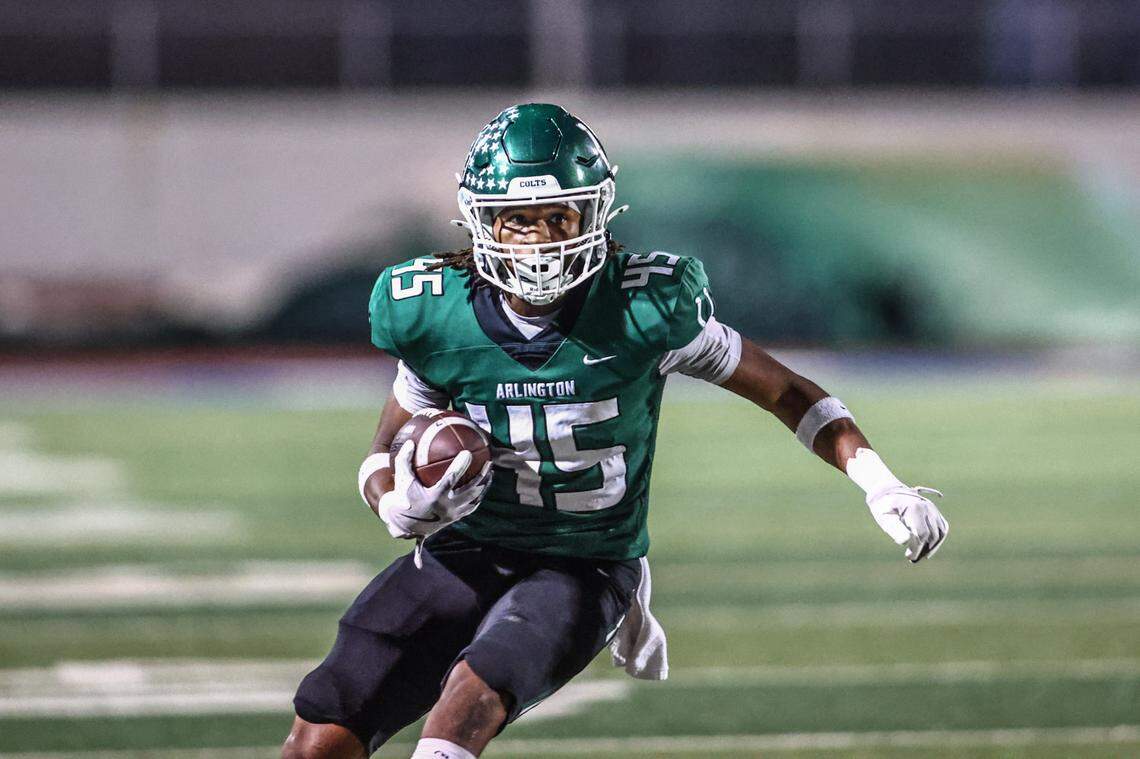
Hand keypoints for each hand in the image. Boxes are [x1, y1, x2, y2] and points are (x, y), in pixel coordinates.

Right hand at [377, 441, 491, 539]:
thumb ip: (404, 460)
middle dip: (482, 476)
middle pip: (470, 491)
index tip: (468, 452)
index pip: (451, 479)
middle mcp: (446, 507)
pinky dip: (478, 496)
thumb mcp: (401, 479)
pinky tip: (482, 486)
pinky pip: (471, 506)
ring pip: (474, 500)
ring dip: (484, 486)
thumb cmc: (402, 498)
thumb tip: (410, 441)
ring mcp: (453, 515)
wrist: (404, 525)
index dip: (461, 466)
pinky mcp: (455, 518)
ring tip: (491, 473)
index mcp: (434, 497)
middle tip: (489, 462)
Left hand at [866, 485, 948, 562]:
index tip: (908, 557)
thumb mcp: (885, 518)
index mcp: (915, 509)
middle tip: (911, 557)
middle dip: (923, 549)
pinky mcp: (934, 511)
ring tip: (920, 555)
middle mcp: (927, 508)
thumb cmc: (884, 507)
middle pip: (931, 535)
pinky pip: (943, 528)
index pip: (921, 535)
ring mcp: (933, 509)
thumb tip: (906, 542)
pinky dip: (938, 539)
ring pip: (940, 533)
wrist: (887, 492)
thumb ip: (895, 529)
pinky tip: (928, 548)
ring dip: (932, 547)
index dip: (916, 549)